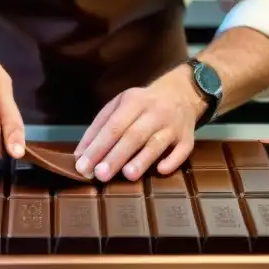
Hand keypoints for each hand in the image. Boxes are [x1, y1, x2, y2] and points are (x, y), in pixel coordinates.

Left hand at [72, 70, 207, 181]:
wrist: (181, 93)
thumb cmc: (142, 104)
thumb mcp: (119, 106)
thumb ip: (99, 127)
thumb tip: (80, 155)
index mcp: (133, 101)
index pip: (113, 126)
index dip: (97, 146)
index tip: (82, 166)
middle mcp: (154, 112)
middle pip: (133, 135)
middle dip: (116, 156)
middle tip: (99, 175)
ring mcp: (173, 125)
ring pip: (157, 143)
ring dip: (143, 159)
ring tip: (128, 175)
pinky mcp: (188, 138)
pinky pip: (183, 150)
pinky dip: (173, 160)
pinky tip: (161, 170)